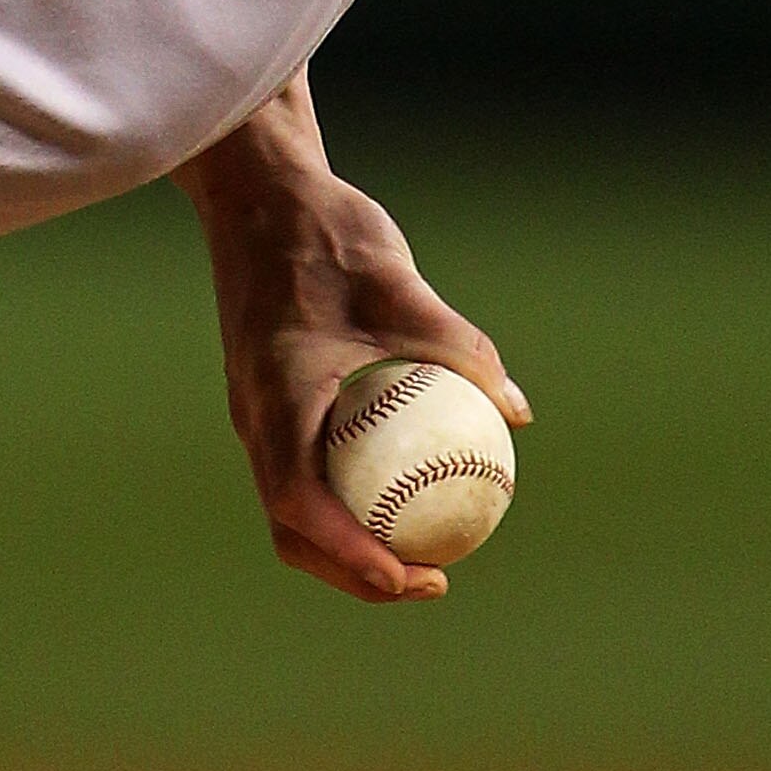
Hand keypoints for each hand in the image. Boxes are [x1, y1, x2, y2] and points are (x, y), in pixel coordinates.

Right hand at [176, 73, 529, 604]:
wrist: (258, 191)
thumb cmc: (326, 233)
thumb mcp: (401, 284)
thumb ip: (458, 347)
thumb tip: (514, 412)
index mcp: (275, 397)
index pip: (298, 502)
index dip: (350, 553)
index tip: (410, 574)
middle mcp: (256, 418)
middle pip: (292, 529)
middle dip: (355, 573)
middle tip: (433, 579)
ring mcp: (258, 413)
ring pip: (294, 508)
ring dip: (350, 547)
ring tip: (423, 557)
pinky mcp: (271, 401)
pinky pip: (304, 473)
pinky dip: (348, 504)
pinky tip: (409, 490)